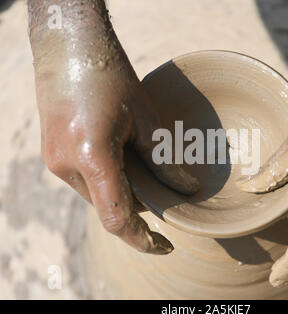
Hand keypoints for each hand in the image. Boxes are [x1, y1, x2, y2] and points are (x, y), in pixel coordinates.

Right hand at [29, 0, 198, 253]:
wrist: (68, 46)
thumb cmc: (109, 74)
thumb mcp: (145, 116)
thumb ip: (164, 158)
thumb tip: (187, 188)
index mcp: (92, 156)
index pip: (117, 218)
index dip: (142, 240)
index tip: (164, 246)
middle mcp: (66, 165)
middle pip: (108, 207)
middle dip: (137, 209)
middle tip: (165, 196)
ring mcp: (55, 160)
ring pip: (96, 195)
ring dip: (122, 193)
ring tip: (145, 172)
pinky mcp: (53, 153)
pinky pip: (85, 181)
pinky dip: (108, 181)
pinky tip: (123, 160)